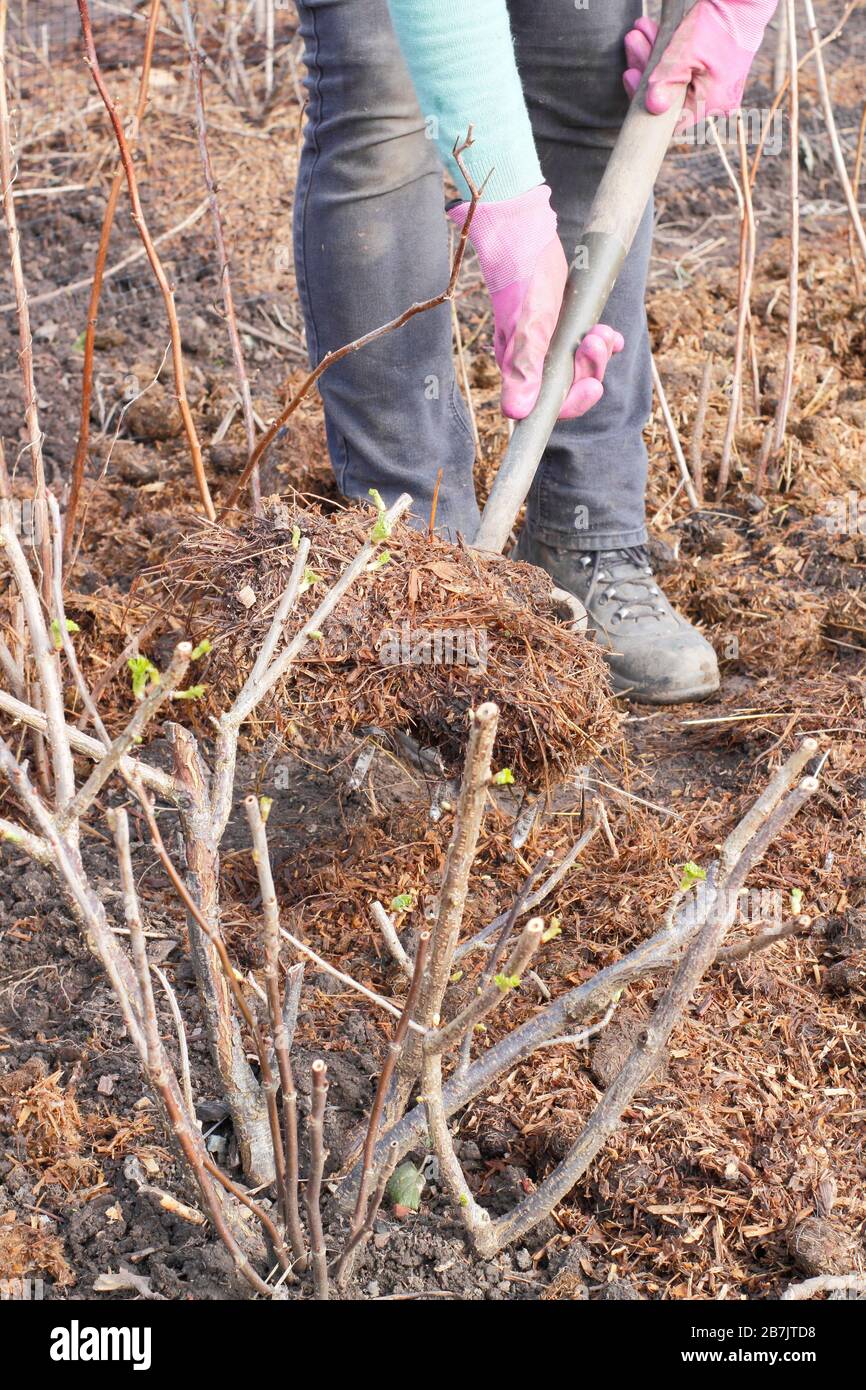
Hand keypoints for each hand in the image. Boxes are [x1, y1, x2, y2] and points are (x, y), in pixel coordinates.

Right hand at [448, 185, 623, 419]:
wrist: (524, 235)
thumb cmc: (524, 278)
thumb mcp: (529, 325)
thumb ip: (525, 368)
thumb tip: (516, 414)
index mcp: (518, 367)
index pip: (546, 406)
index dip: (572, 403)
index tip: (592, 386)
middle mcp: (530, 361)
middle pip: (567, 387)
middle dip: (589, 371)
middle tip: (595, 342)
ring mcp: (546, 344)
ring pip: (579, 367)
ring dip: (597, 355)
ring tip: (602, 333)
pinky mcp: (560, 327)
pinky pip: (584, 347)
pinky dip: (602, 343)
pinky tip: (610, 334)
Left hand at [623, 1, 777, 125]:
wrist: (745, 1)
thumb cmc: (718, 23)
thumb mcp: (685, 52)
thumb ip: (667, 81)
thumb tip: (653, 107)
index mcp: (711, 104)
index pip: (669, 120)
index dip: (645, 102)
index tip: (631, 76)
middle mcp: (715, 101)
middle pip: (669, 96)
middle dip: (647, 67)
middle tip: (633, 43)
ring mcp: (715, 86)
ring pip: (675, 79)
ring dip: (653, 55)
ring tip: (640, 32)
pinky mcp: (714, 71)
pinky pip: (685, 69)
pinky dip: (668, 53)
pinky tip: (653, 33)